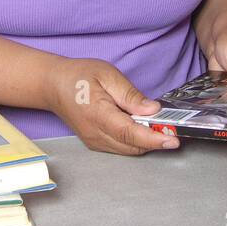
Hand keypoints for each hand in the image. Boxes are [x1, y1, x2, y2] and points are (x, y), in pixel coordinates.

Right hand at [43, 58, 179, 155]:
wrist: (53, 86)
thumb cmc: (79, 76)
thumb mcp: (107, 75)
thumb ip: (130, 95)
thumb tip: (152, 110)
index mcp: (97, 114)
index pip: (129, 133)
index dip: (153, 138)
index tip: (173, 140)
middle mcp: (95, 134)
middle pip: (132, 146)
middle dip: (155, 140)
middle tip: (173, 128)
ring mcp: (94, 141)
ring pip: (128, 150)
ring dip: (146, 141)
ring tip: (158, 126)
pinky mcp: (95, 143)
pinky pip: (121, 148)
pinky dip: (135, 141)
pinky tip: (140, 126)